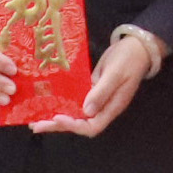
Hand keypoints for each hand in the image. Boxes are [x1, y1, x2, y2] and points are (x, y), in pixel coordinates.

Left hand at [35, 30, 158, 139]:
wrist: (136, 46)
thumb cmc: (128, 59)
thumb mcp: (115, 74)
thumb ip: (101, 92)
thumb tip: (86, 111)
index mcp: (111, 107)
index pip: (92, 126)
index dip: (74, 125)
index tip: (58, 117)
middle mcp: (103, 107)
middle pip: (80, 123)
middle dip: (58, 125)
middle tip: (36, 125)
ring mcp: (97, 98)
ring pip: (76, 113)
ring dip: (57, 116)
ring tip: (36, 119)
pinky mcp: (92, 88)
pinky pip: (76, 99)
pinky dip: (62, 102)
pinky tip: (48, 100)